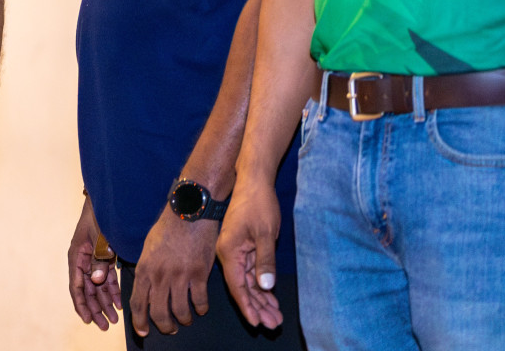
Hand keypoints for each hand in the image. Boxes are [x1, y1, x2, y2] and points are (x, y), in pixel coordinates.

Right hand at [67, 196, 121, 329]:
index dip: (82, 304)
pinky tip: (118, 303)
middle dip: (96, 308)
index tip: (88, 319)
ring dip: (105, 303)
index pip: (77, 286)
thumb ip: (98, 259)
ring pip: (98, 287)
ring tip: (113, 319)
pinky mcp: (105, 258)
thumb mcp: (99, 238)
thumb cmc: (100, 217)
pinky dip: (112, 291)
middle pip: (88, 290)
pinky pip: (107, 278)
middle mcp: (83, 261)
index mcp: (77, 256)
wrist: (109, 201)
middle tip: (104, 325)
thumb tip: (96, 280)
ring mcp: (94, 260)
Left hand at [130, 204, 219, 336]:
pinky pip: (200, 302)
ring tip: (186, 319)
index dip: (140, 322)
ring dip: (184, 320)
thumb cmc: (168, 227)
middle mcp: (160, 275)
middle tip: (170, 329)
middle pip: (159, 313)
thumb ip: (147, 269)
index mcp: (145, 269)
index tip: (144, 332)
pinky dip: (201, 309)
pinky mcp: (200, 273)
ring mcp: (181, 275)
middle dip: (164, 326)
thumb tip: (147, 289)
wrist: (190, 211)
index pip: (138, 303)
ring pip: (181, 312)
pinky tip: (201, 307)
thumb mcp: (148, 247)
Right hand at [215, 174, 283, 329]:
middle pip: (242, 287)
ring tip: (276, 317)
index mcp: (228, 250)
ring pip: (247, 281)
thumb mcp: (265, 233)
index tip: (258, 322)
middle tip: (274, 324)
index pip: (236, 285)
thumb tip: (265, 286)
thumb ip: (265, 260)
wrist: (254, 179)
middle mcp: (228, 253)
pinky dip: (261, 285)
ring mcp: (235, 251)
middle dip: (258, 307)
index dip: (247, 305)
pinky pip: (251, 272)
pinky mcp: (243, 247)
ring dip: (261, 299)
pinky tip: (271, 299)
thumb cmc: (259, 203)